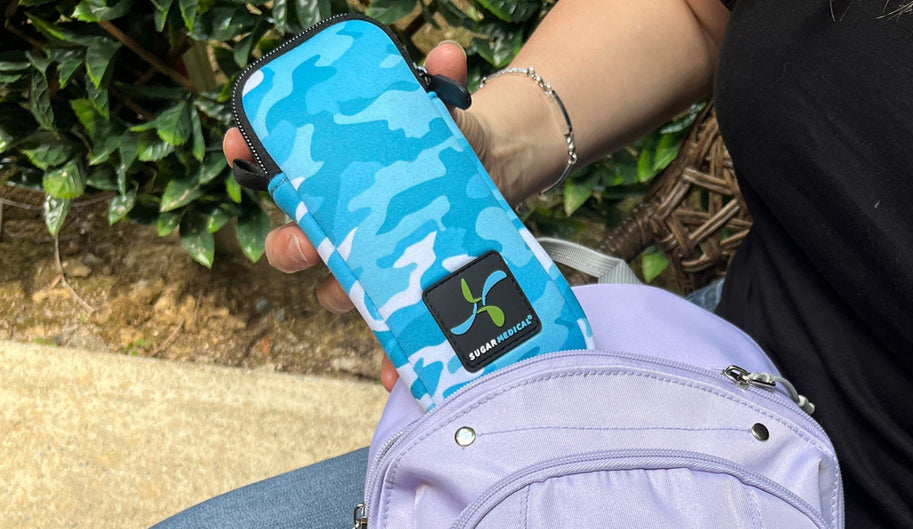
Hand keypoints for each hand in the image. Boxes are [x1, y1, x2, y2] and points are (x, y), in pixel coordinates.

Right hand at [222, 41, 483, 392]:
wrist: (495, 180)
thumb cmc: (449, 147)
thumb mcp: (446, 113)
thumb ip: (441, 83)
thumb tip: (448, 54)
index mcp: (338, 180)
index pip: (279, 173)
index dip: (252, 159)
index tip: (240, 146)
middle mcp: (343, 227)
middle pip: (295, 245)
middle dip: (291, 247)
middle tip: (304, 243)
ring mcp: (372, 264)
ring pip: (337, 293)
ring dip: (343, 300)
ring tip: (361, 303)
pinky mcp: (406, 294)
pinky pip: (392, 336)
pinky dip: (393, 361)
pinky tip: (400, 374)